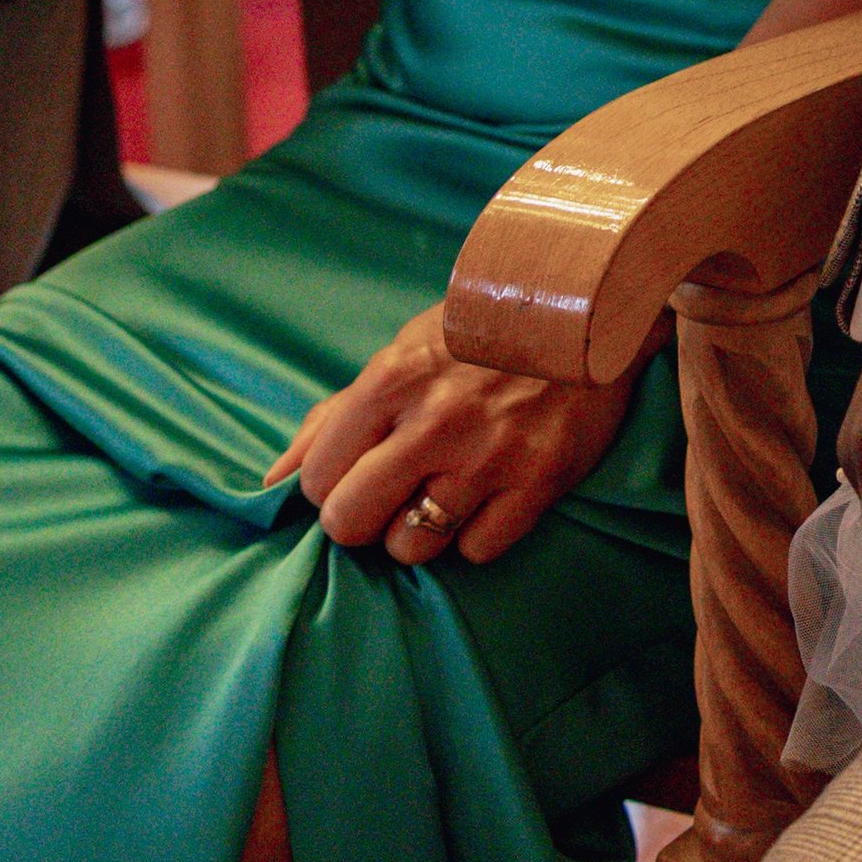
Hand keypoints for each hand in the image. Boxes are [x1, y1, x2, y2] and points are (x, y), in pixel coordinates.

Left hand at [264, 303, 637, 561]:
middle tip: (386, 500)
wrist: (591, 312)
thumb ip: (334, 417)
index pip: (317, 477)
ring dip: (419, 531)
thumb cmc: (483, 333)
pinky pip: (478, 549)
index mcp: (392, 379)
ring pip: (413, 545)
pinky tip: (488, 497)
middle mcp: (436, 420)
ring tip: (441, 495)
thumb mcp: (403, 353)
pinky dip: (477, 534)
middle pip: (351, 522)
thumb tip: (271, 484)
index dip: (329, 487)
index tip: (353, 476)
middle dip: (360, 521)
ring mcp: (490, 454)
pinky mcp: (539, 480)